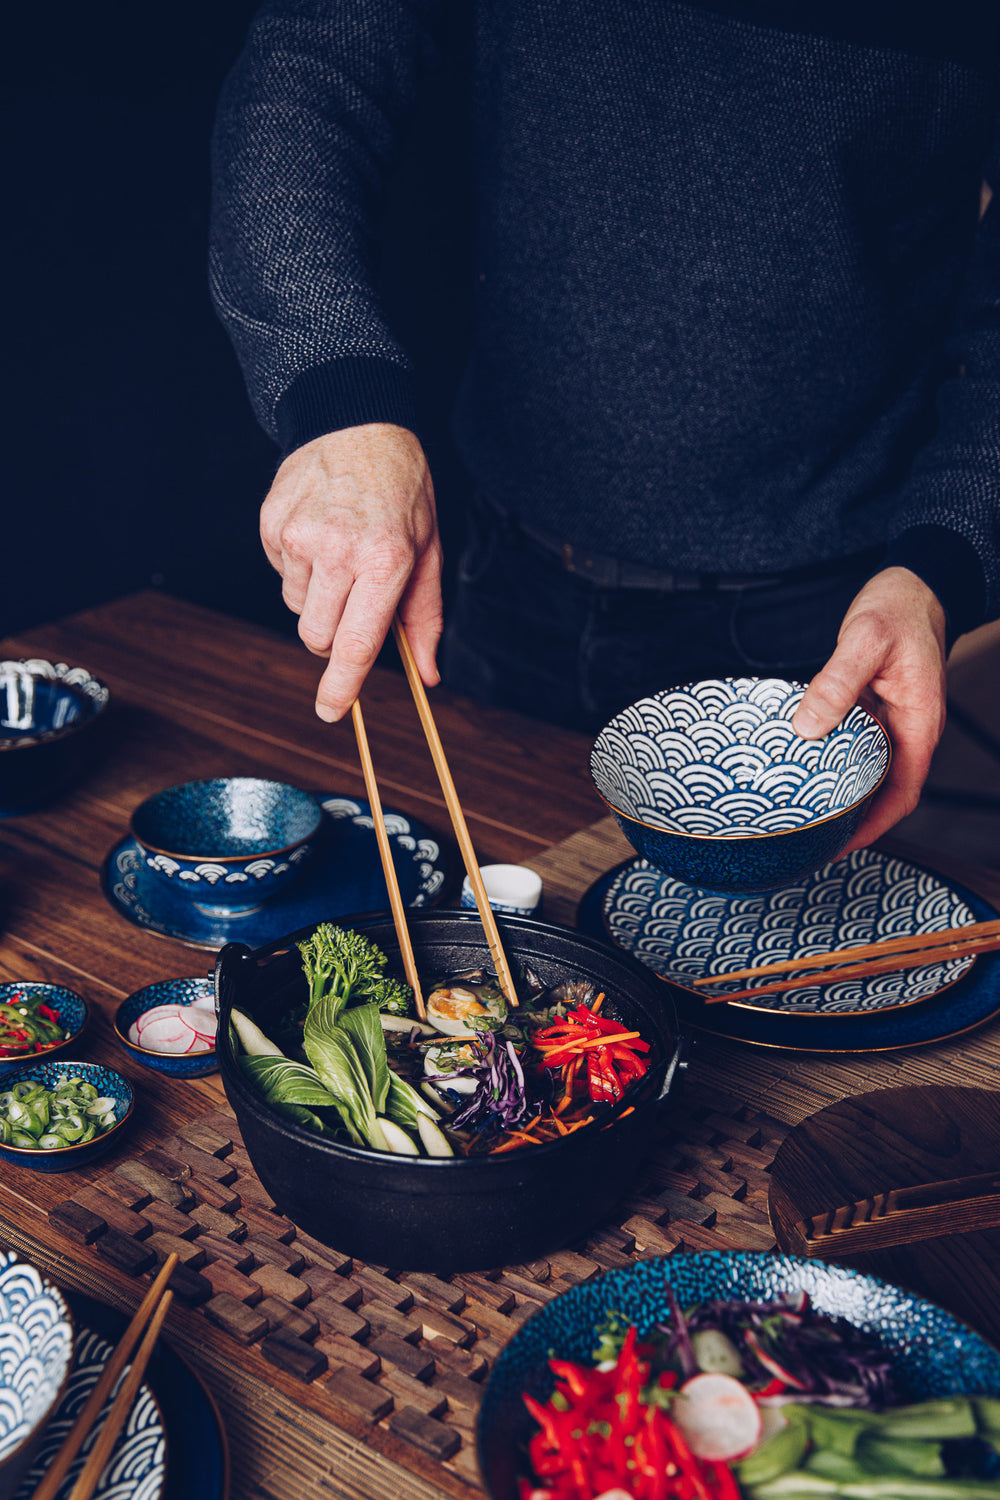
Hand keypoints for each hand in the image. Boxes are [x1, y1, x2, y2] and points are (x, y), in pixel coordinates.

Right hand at [260, 423, 442, 720]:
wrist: (354, 421)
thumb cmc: (400, 489)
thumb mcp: (428, 550)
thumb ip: (425, 618)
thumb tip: (427, 674)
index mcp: (385, 560)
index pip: (356, 642)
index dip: (343, 685)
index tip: (332, 712)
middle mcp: (339, 550)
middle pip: (316, 636)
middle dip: (332, 637)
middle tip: (353, 603)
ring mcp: (299, 536)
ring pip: (297, 607)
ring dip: (317, 596)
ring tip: (340, 552)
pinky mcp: (272, 525)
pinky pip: (281, 573)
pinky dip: (299, 566)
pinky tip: (320, 532)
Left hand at [791, 567, 946, 849]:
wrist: (912, 585)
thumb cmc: (897, 608)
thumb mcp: (864, 639)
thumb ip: (836, 681)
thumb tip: (807, 725)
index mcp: (919, 723)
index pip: (903, 793)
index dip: (874, 825)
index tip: (841, 845)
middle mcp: (909, 730)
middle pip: (884, 791)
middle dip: (853, 819)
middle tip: (807, 837)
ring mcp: (892, 721)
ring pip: (868, 770)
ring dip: (842, 792)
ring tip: (801, 812)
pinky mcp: (874, 710)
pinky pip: (855, 745)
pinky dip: (833, 761)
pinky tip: (803, 766)